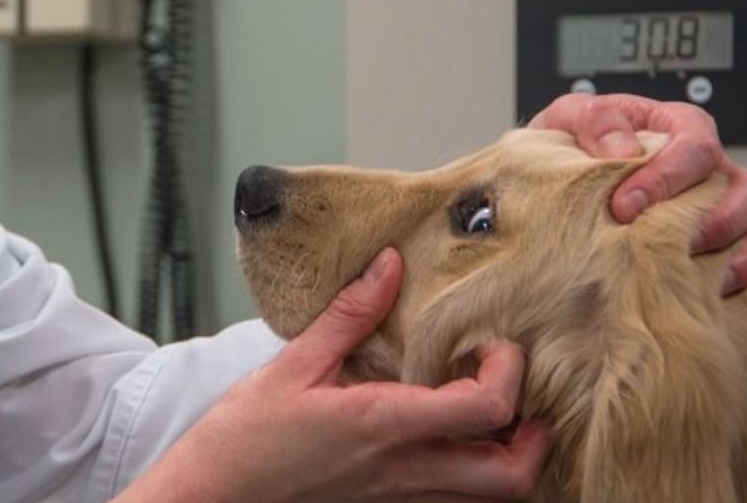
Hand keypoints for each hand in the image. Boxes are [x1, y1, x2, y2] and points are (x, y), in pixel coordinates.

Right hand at [120, 249, 549, 502]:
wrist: (212, 497)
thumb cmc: (244, 439)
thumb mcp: (294, 364)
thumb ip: (350, 316)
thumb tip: (388, 267)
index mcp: (384, 425)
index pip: (484, 409)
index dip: (509, 374)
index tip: (495, 346)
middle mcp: (403, 471)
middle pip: (509, 476)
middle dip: (534, 437)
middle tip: (523, 398)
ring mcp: (398, 498)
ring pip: (486, 498)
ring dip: (507, 461)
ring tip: (494, 420)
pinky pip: (450, 502)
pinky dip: (470, 478)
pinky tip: (452, 444)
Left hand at [530, 93, 746, 294]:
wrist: (556, 184)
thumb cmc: (571, 147)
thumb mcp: (569, 117)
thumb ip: (594, 120)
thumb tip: (624, 149)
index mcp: (677, 126)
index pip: (696, 145)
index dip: (667, 177)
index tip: (624, 206)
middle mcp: (709, 167)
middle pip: (746, 187)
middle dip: (708, 218)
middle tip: (658, 240)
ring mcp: (720, 205)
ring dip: (731, 248)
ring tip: (685, 265)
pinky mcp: (719, 244)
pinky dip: (739, 273)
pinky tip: (700, 286)